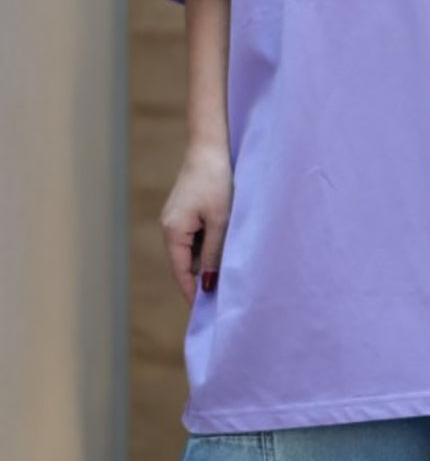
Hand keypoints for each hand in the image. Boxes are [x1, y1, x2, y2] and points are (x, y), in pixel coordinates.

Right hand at [159, 140, 233, 305]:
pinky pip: (195, 236)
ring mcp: (176, 217)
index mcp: (173, 231)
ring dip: (207, 259)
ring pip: (191, 250)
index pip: (181, 273)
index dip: (193, 293)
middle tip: (225, 295)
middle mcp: (169, 226)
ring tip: (229, 271)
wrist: (211, 145)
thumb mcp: (220, 221)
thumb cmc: (217, 181)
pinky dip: (207, 244)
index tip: (206, 314)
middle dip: (202, 277)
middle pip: (185, 263)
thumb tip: (208, 284)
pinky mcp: (185, 209)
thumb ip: (214, 253)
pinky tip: (225, 245)